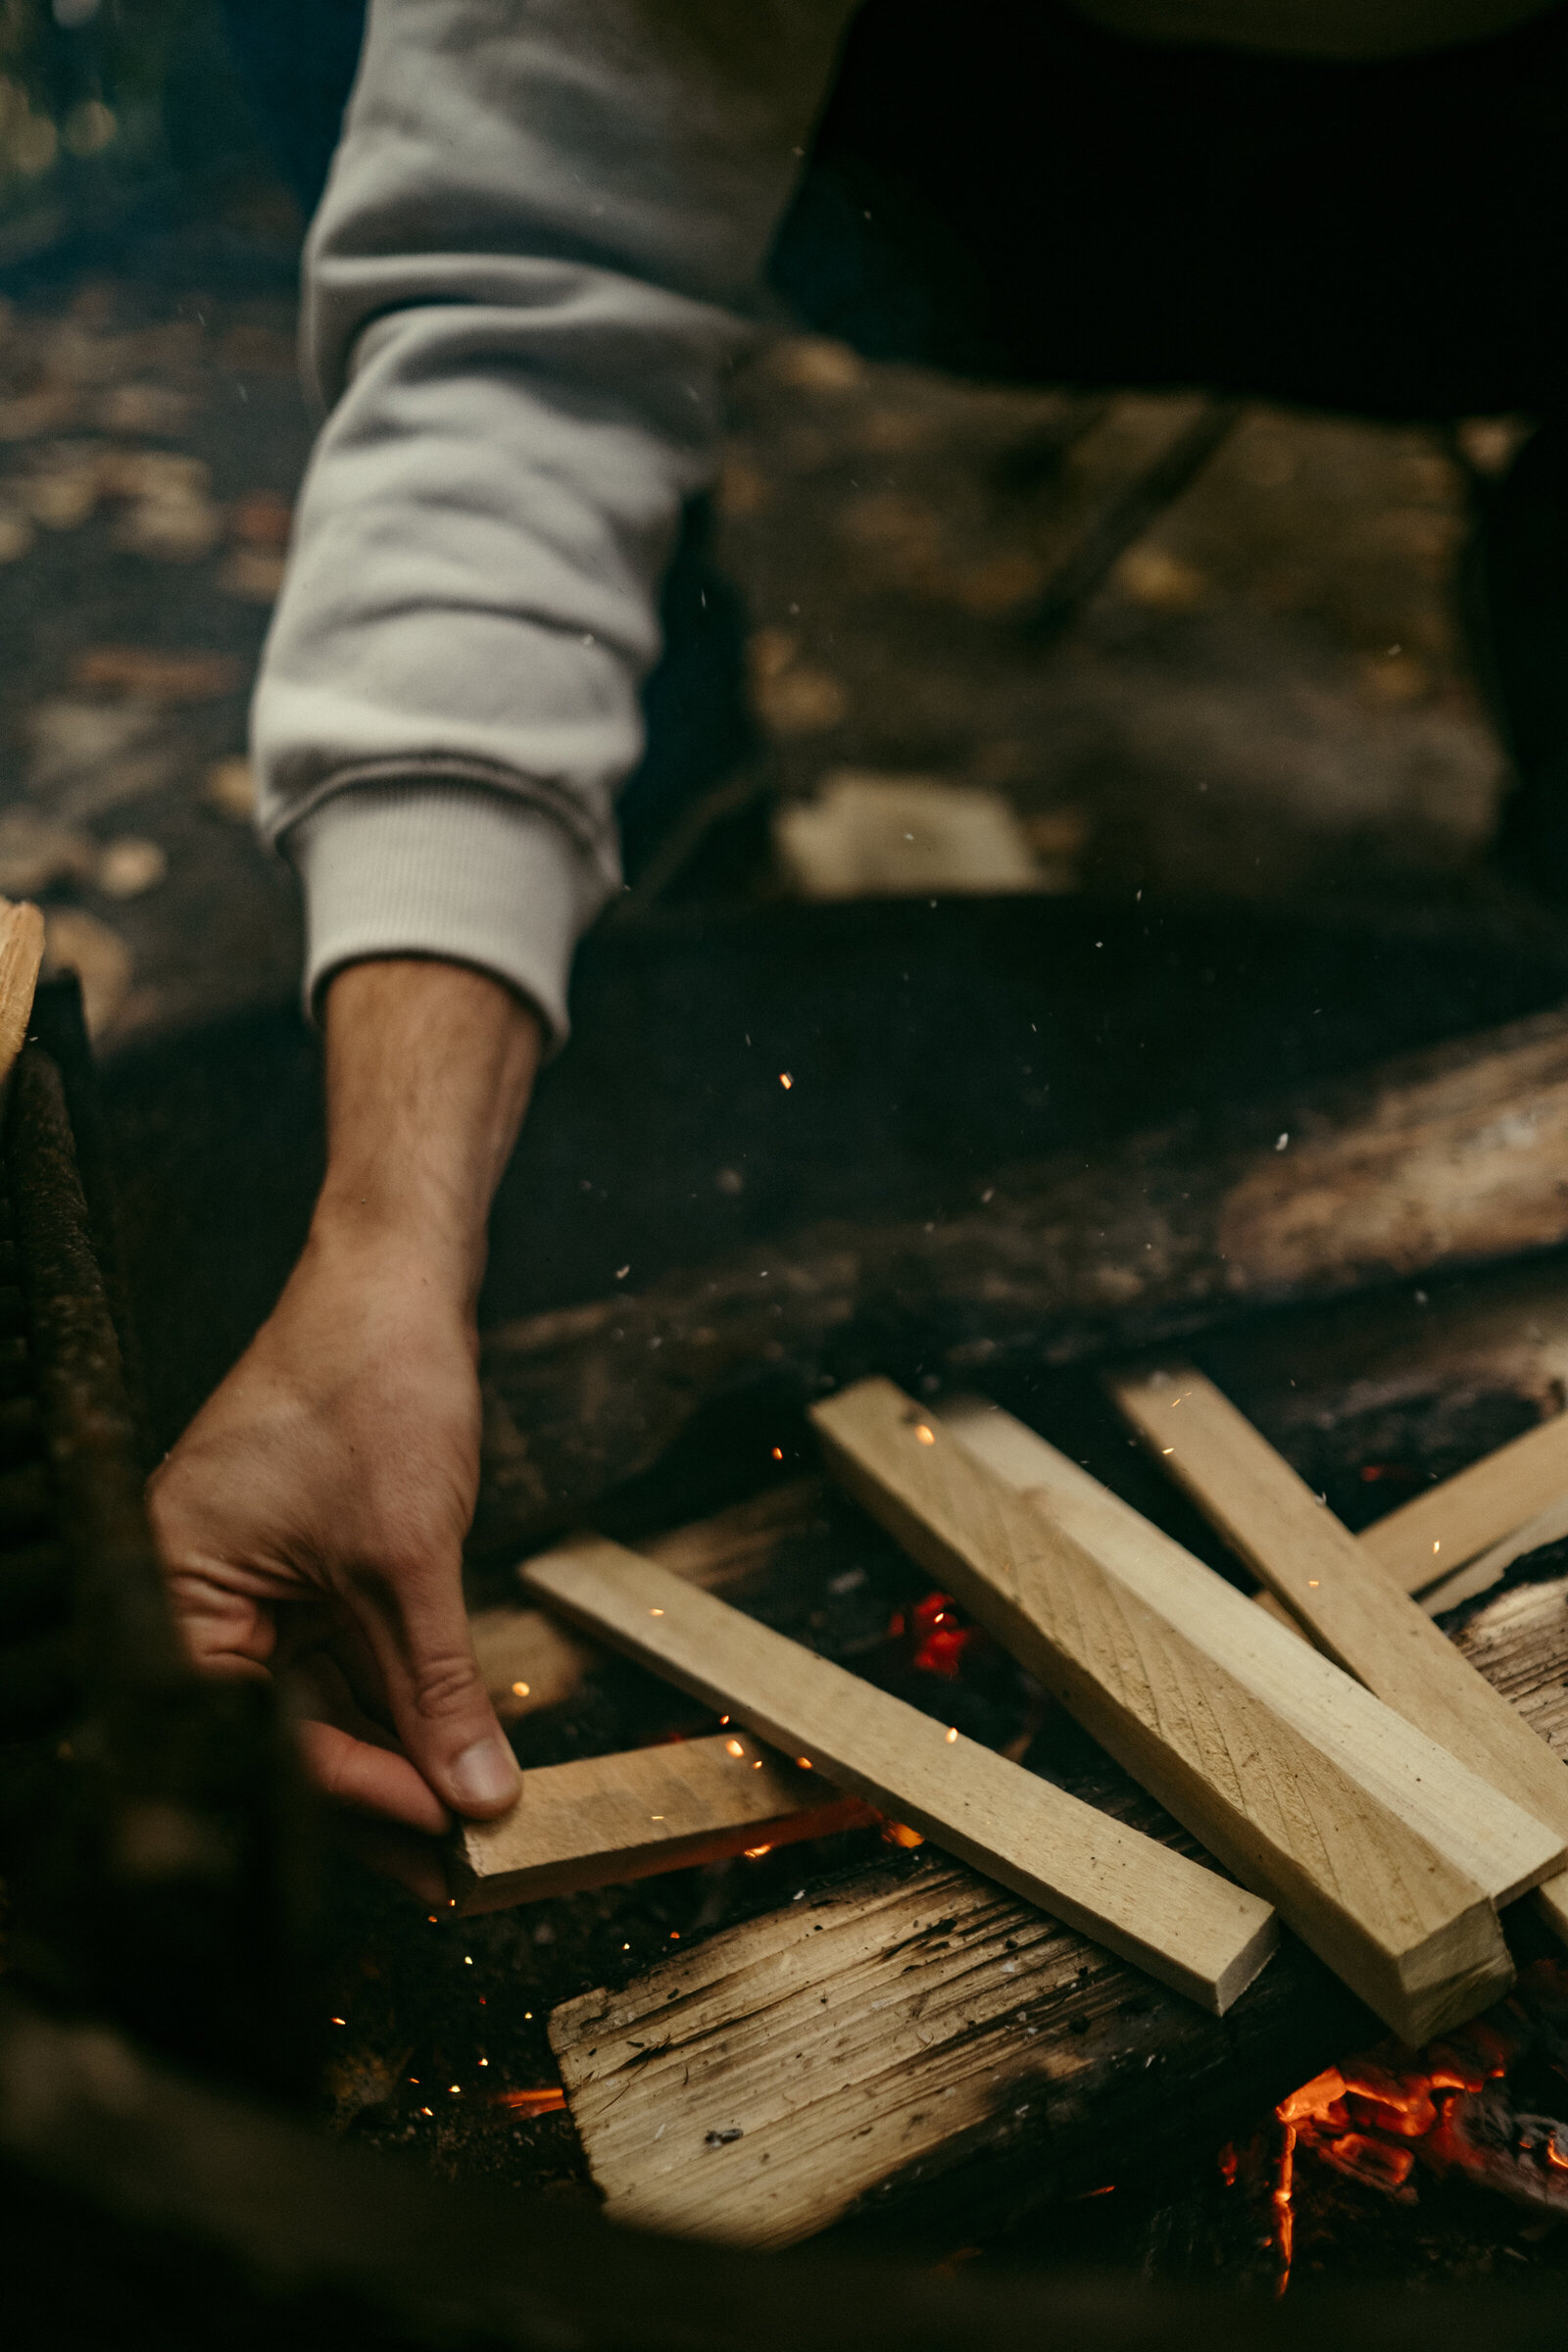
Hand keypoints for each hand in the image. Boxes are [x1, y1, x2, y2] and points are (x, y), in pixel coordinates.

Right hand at [147, 1225, 517, 1834]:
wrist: (396, 1280)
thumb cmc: (372, 1390)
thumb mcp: (411, 1560)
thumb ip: (439, 1689)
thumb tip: (475, 1797)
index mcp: (176, 1587)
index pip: (253, 1735)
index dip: (352, 1791)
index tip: (438, 1835)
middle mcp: (196, 1589)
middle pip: (280, 1729)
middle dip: (375, 1784)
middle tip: (454, 1859)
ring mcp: (252, 1574)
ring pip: (319, 1696)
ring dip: (394, 1747)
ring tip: (466, 1812)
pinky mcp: (302, 1558)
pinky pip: (343, 1650)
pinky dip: (398, 1690)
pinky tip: (449, 1744)